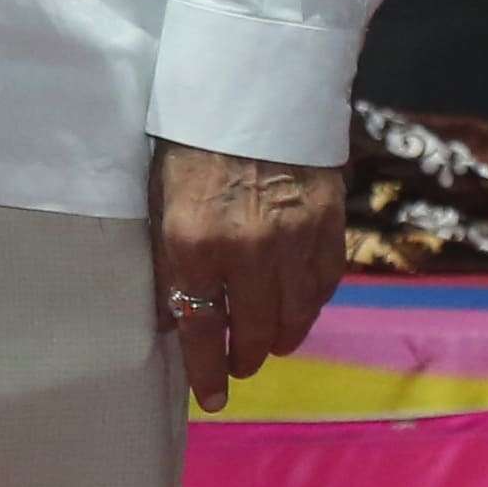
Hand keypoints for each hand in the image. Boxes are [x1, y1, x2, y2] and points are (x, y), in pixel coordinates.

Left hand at [149, 141, 348, 412]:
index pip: (202, 329)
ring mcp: (294, 240)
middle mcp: (248, 251)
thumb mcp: (158, 201)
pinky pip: (324, 284)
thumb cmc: (188, 142)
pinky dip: (311, 305)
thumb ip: (167, 261)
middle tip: (239, 368)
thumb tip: (169, 317)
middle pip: (255, 331)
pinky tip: (299, 311)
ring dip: (281, 338)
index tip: (212, 397)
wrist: (249, 88)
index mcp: (193, 244)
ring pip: (296, 315)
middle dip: (246, 357)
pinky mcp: (329, 225)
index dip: (207, 371)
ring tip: (269, 347)